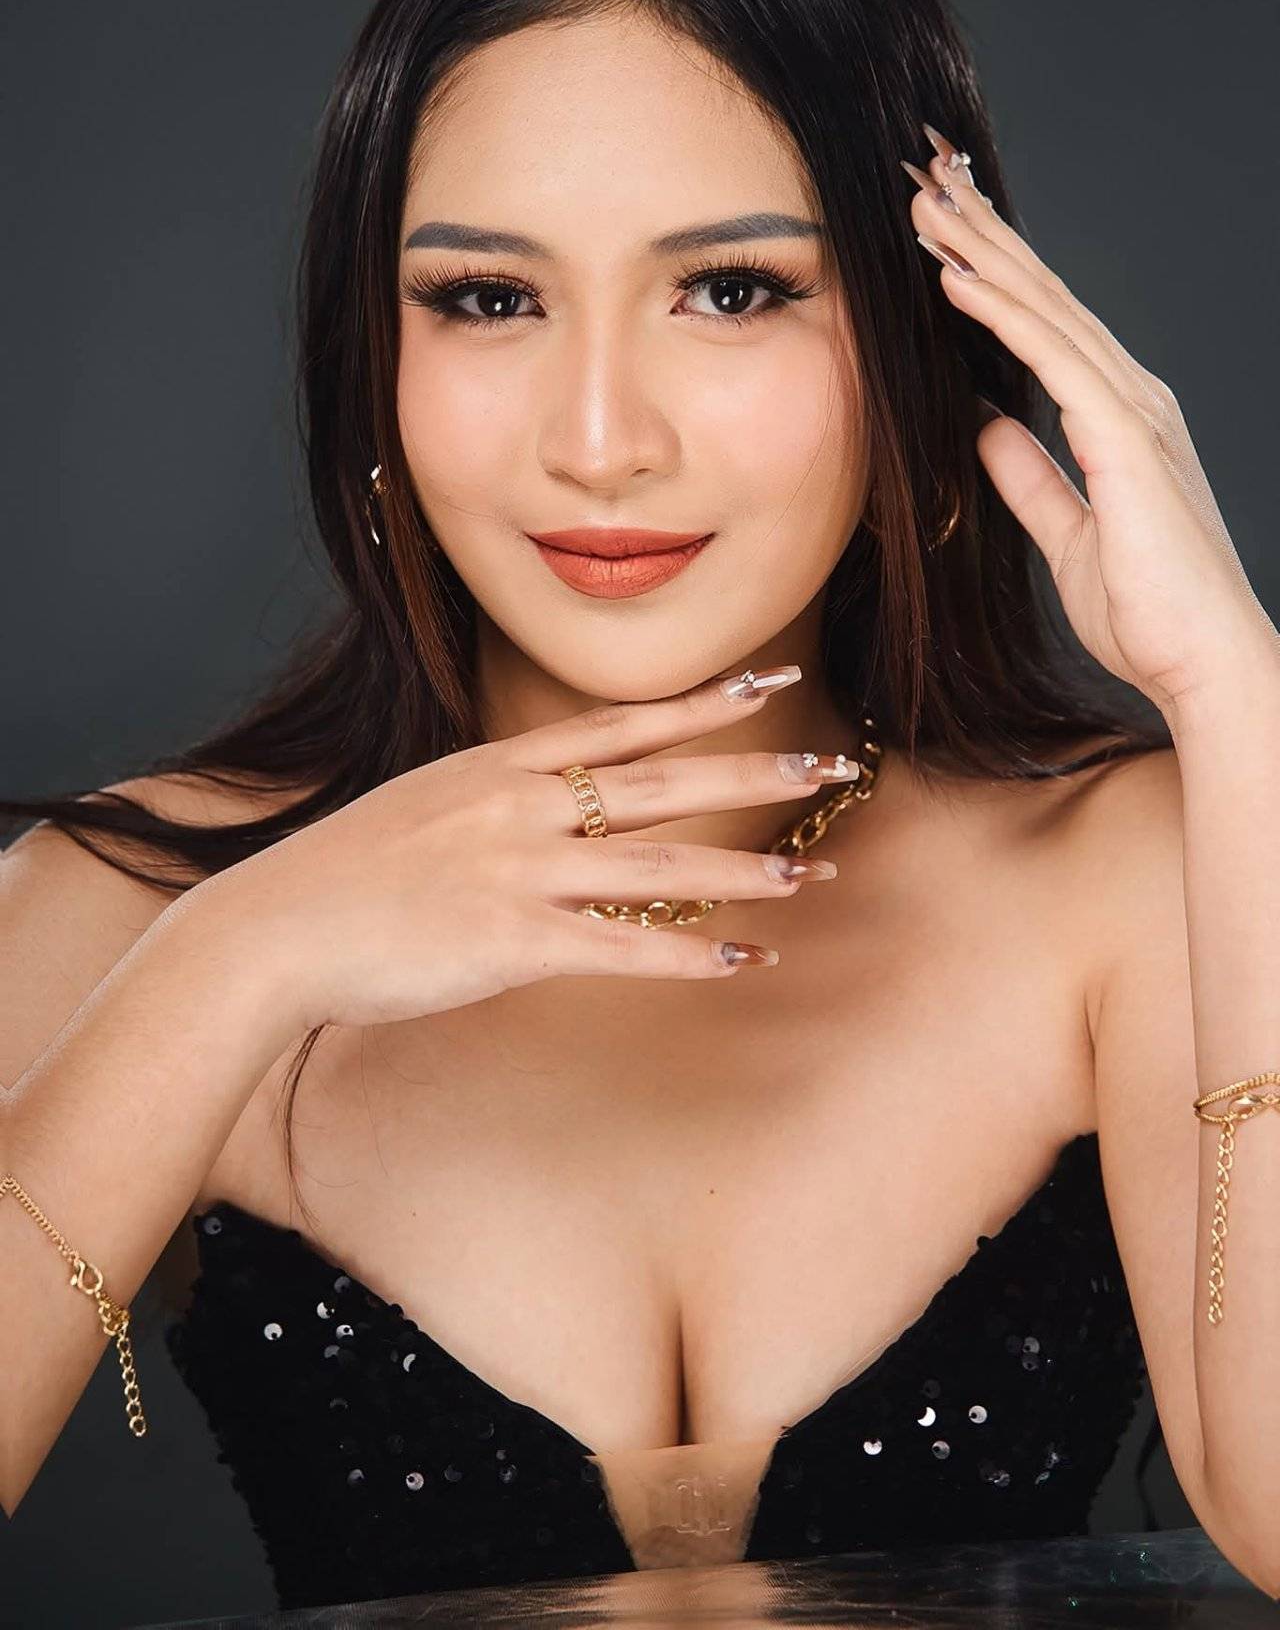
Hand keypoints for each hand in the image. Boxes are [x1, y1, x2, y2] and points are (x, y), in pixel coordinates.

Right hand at [199, 668, 850, 1033]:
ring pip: (658, 862)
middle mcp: (521, 805)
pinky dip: (686, 954)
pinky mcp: (510, 939)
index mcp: (501, 767)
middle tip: (831, 767)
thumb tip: (549, 809)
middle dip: (754, 772)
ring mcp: (518, 869)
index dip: (701, 706)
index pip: (621, 724)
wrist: (275, 927)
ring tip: (811, 875)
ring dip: (743, 871)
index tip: (766, 683)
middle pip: (662, 781)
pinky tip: (739, 960)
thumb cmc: (343, 875)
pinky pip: (621, 944)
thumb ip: (493, 801)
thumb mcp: (423, 807)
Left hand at [903, 123, 1277, 720]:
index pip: (1045, 327)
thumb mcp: (1067, 534)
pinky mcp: (1126, 437)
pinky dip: (1002, 312)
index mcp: (1119, 419)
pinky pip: (1053, 357)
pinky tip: (956, 278)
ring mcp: (1134, 411)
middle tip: (928, 183)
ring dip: (982, 255)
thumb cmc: (1149, 613)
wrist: (1203, 663)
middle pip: (1045, 298)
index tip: (941, 232)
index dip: (993, 274)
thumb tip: (986, 428)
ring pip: (1046, 310)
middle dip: (985, 238)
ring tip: (928, 208)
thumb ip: (1030, 478)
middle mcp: (1132, 399)